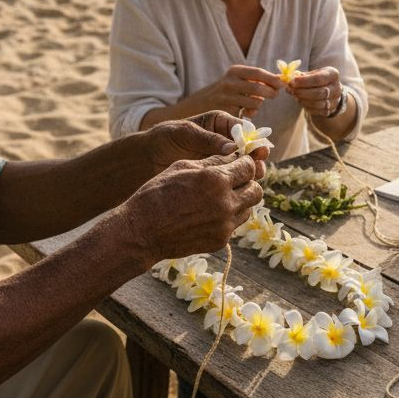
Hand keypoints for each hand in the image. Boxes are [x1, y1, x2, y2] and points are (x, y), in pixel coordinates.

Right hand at [125, 152, 265, 259]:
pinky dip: (228, 217)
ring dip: (240, 200)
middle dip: (248, 182)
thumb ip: (213, 162)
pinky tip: (210, 213)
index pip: (249, 167)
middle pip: (256, 190)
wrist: (142, 232)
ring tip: (221, 197)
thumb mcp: (182, 167)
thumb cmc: (157, 193)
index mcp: (216, 180)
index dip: (245, 162)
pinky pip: (235, 224)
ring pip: (249, 209)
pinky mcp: (220, 241)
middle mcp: (226, 203)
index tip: (239, 162)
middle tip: (234, 180)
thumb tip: (234, 155)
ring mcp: (225, 225)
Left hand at [141, 112, 270, 172]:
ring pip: (244, 164)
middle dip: (255, 157)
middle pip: (248, 148)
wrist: (147, 159)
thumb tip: (233, 148)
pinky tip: (240, 189)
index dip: (253, 139)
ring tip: (253, 179)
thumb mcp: (184, 133)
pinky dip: (239, 183)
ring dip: (251, 171)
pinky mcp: (217, 174)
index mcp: (219, 122)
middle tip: (259, 167)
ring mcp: (222, 158)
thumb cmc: (163, 138)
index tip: (259, 150)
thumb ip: (207, 139)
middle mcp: (225, 140)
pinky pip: (233, 177)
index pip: (243, 129)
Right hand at [197, 64, 281, 117]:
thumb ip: (258, 78)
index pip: (258, 72)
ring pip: (255, 103)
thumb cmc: (229, 89)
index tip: (283, 84)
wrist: (203, 103)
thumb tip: (282, 79)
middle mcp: (229, 83)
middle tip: (275, 94)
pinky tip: (246, 111)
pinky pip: (248, 114)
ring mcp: (227, 98)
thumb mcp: (239, 79)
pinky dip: (252, 113)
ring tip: (256, 102)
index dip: (273, 79)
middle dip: (271, 92)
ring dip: (260, 104)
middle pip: (258, 88)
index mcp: (235, 71)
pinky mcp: (227, 113)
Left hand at [286, 66, 343, 116]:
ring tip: (294, 95)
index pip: (319, 79)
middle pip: (319, 92)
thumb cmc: (318, 80)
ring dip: (303, 100)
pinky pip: (316, 111)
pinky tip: (300, 101)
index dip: (304, 81)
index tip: (292, 81)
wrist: (330, 91)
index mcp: (333, 75)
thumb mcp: (313, 73)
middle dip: (302, 91)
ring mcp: (334, 101)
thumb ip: (301, 76)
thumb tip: (287, 78)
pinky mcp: (329, 111)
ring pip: (317, 103)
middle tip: (291, 89)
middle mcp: (336, 88)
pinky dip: (306, 106)